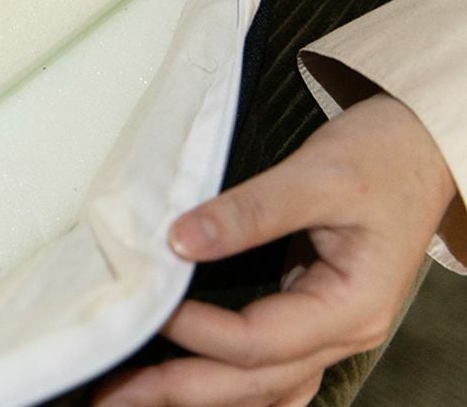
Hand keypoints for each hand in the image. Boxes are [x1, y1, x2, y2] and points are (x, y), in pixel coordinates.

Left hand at [96, 92, 456, 406]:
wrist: (418, 149)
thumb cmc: (378, 158)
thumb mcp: (317, 176)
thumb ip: (249, 210)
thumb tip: (179, 240)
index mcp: (349, 307)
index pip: (258, 341)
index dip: (198, 331)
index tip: (146, 307)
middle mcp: (342, 334)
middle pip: (253, 383)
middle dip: (179, 389)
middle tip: (113, 392)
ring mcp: (330, 333)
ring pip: (262, 389)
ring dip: (198, 395)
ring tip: (135, 396)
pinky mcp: (314, 318)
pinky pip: (272, 373)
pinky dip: (231, 386)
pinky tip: (192, 389)